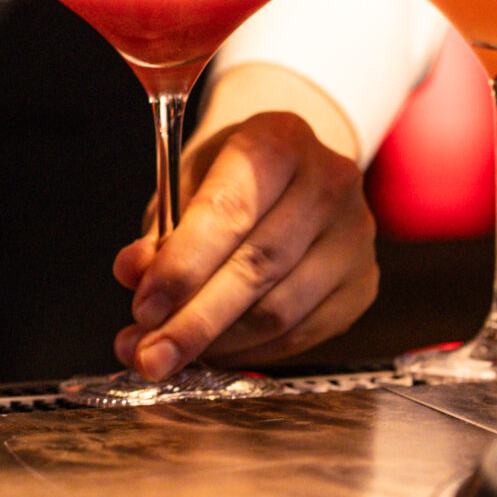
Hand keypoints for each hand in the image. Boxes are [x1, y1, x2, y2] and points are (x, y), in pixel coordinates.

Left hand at [111, 104, 377, 377]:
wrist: (295, 172)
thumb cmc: (233, 176)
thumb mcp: (188, 183)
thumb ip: (161, 230)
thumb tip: (133, 275)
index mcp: (278, 140)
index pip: (228, 210)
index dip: (182, 266)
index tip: (142, 308)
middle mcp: (328, 183)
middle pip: (256, 267)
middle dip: (194, 321)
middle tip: (148, 356)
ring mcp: (355, 237)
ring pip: (280, 311)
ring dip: (217, 344)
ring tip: (169, 356)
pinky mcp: (363, 284)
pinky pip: (301, 335)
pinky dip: (249, 352)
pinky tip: (213, 354)